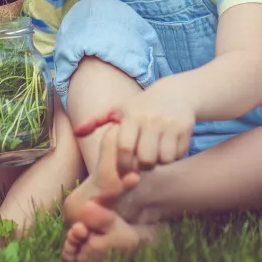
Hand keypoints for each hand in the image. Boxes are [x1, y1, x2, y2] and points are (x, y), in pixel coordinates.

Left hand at [75, 81, 195, 173]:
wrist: (175, 93)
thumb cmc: (140, 106)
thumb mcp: (117, 109)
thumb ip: (95, 121)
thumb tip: (76, 132)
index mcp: (131, 115)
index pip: (124, 148)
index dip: (124, 164)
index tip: (124, 168)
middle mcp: (150, 119)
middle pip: (145, 159)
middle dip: (142, 167)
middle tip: (140, 164)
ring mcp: (169, 124)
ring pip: (163, 159)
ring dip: (158, 162)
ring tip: (153, 155)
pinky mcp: (185, 128)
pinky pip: (178, 154)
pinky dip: (173, 157)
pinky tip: (167, 148)